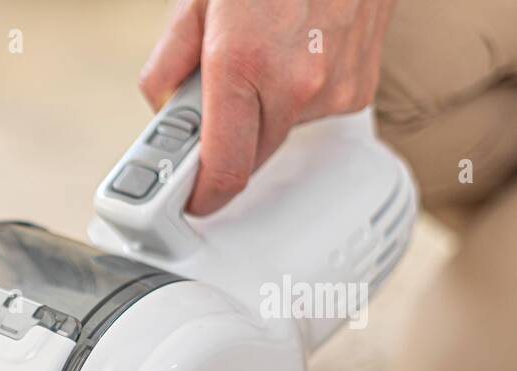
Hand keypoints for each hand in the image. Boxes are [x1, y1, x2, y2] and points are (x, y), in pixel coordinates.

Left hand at [139, 0, 396, 215]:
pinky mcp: (359, 86)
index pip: (223, 169)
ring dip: (261, 114)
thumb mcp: (200, 0)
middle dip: (223, 144)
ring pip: (280, 135)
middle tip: (209, 105)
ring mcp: (334, 87)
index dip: (199, 195)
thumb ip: (169, 61)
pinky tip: (293, 53)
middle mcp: (295, 83)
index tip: (185, 200)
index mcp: (243, 62)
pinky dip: (295, 96)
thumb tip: (162, 105)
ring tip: (261, 55)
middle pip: (247, 158)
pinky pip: (312, 115)